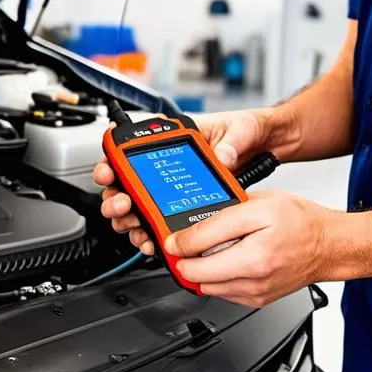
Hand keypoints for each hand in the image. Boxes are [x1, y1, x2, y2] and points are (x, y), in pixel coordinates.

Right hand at [94, 109, 281, 256]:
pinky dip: (149, 235)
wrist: (263, 147)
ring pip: (134, 210)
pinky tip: (152, 241)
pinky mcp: (181, 210)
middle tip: (123, 204)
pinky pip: (156, 225)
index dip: (112, 163)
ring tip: (136, 227)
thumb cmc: (244, 131)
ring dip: (128, 220)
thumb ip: (231, 141)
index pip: (129, 151)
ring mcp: (170, 191)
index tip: (109, 173)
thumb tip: (222, 156)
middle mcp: (163, 167)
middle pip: (123, 186)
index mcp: (171, 141)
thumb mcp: (239, 130)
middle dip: (115, 199)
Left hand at [165, 190, 349, 306]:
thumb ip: (221, 216)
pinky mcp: (256, 300)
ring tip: (208, 252)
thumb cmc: (301, 222)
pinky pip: (222, 293)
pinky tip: (226, 262)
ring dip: (199, 272)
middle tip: (183, 246)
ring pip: (206, 288)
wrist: (328, 246)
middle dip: (184, 260)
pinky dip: (216, 279)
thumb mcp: (259, 204)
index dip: (178, 242)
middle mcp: (253, 277)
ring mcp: (254, 292)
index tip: (173, 238)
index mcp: (254, 252)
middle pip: (196, 276)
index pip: (197, 250)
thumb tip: (190, 231)